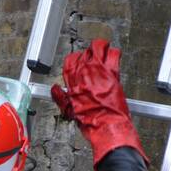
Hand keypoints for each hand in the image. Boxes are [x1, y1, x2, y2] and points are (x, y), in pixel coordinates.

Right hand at [52, 39, 148, 168]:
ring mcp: (99, 71)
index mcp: (72, 80)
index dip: (75, 59)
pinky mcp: (113, 72)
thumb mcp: (68, 110)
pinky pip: (114, 54)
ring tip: (104, 50)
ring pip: (98, 46)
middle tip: (94, 58)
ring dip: (101, 47)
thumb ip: (60, 97)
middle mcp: (84, 72)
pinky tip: (115, 56)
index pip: (70, 60)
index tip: (79, 61)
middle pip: (84, 52)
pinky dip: (115, 53)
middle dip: (89, 53)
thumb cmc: (90, 120)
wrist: (105, 125)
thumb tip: (54, 90)